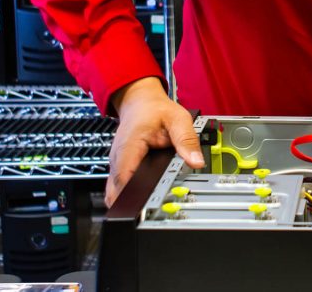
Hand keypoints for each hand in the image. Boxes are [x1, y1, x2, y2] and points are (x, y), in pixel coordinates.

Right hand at [105, 76, 204, 206]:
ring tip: (148, 204)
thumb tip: (197, 161)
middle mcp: (118, 157)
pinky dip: (128, 192)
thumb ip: (187, 140)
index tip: (143, 206)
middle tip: (150, 209)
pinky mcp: (120, 166)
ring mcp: (116, 162)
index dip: (132, 195)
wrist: (141, 101)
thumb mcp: (178, 119)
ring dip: (128, 199)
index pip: (125, 177)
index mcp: (130, 146)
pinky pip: (118, 185)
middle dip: (131, 202)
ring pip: (115, 189)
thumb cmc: (155, 109)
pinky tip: (142, 196)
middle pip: (117, 189)